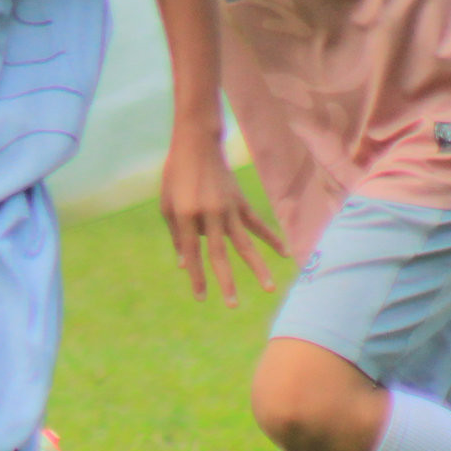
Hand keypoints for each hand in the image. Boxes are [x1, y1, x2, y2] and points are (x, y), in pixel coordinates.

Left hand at [161, 133, 285, 306]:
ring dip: (257, 267)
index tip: (202, 298)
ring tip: (268, 289)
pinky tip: (284, 254)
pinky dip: (271, 238)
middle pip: (220, 254)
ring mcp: (228, 208)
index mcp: (187, 215)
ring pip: (245, 243)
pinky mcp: (240, 202)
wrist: (196, 145)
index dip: (197, 277)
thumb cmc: (176, 177)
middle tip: (233, 305)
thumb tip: (184, 266)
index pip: (192, 253)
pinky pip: (257, 224)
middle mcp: (209, 214)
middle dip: (226, 281)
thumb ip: (177, 236)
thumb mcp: (167, 206)